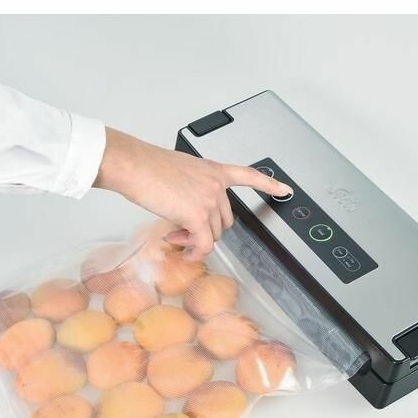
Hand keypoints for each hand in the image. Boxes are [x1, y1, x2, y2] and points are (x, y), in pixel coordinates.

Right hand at [94, 127, 291, 260]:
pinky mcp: (197, 215)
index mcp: (214, 170)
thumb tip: (188, 216)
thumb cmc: (147, 167)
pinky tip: (185, 253)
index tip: (285, 190)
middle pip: (225, 220)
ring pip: (213, 234)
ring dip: (194, 241)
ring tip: (174, 235)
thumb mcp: (180, 172)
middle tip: (182, 232)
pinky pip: (203, 244)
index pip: (248, 175)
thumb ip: (193, 190)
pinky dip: (195, 253)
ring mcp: (209, 200)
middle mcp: (216, 185)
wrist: (133, 165)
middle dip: (205, 231)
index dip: (269, 184)